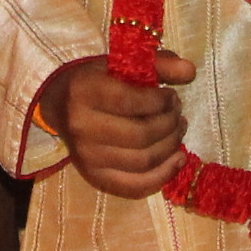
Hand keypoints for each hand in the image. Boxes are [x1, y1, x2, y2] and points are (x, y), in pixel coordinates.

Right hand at [46, 52, 193, 197]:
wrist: (60, 106)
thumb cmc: (96, 80)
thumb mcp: (120, 63)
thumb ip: (157, 64)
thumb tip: (190, 71)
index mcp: (84, 92)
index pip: (131, 102)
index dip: (160, 102)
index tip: (171, 96)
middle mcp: (82, 128)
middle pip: (141, 135)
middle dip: (169, 124)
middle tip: (178, 114)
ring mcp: (87, 158)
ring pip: (143, 161)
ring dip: (171, 146)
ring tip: (178, 130)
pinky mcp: (95, 178)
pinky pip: (136, 186)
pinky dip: (163, 175)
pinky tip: (178, 158)